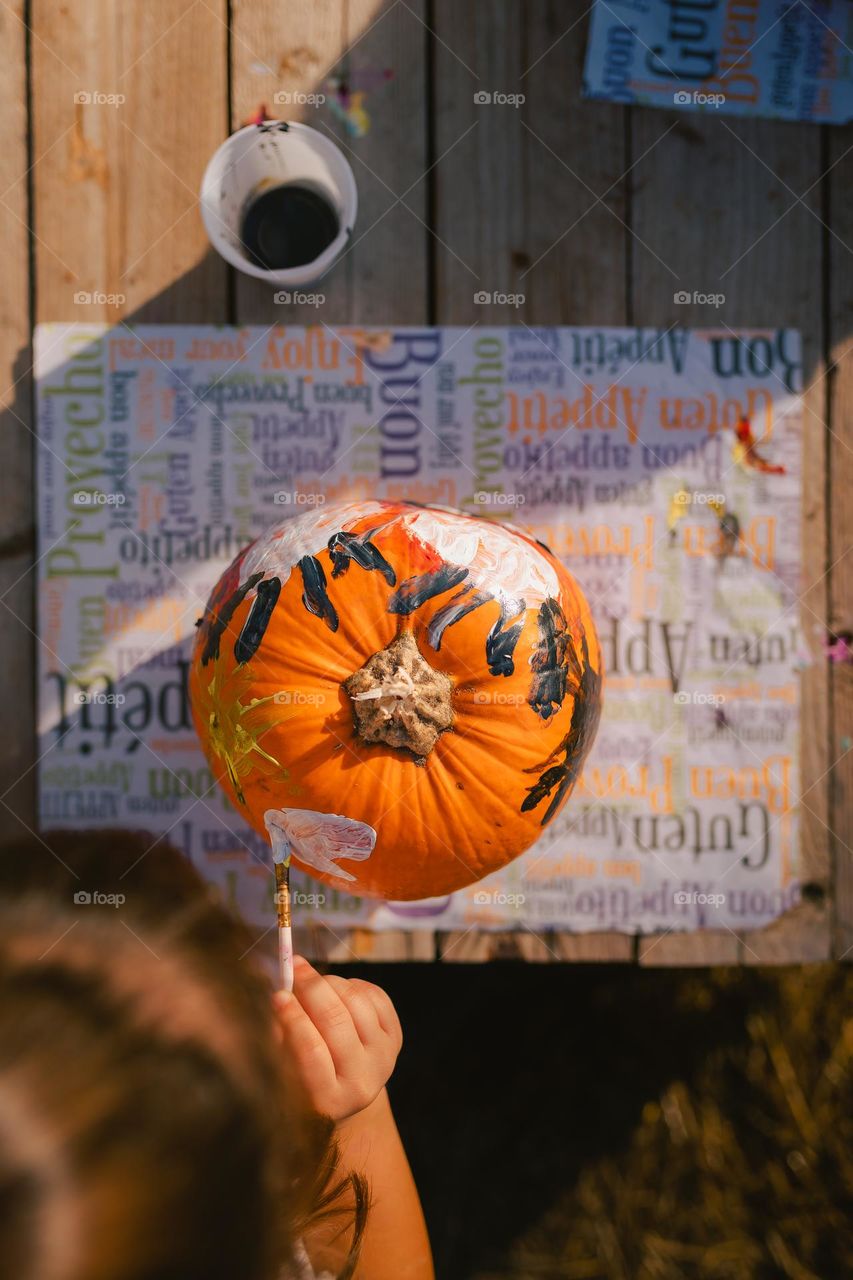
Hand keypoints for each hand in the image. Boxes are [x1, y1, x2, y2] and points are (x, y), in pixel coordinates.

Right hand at [273, 955, 402, 1120]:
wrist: (342, 1090)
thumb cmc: (302, 1077)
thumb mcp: (284, 1068)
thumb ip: (280, 1036)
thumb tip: (281, 993)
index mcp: (327, 1100)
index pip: (311, 1051)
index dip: (293, 1018)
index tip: (278, 994)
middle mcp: (361, 1083)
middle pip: (336, 1021)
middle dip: (311, 987)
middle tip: (294, 966)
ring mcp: (383, 1060)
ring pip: (357, 1002)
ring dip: (331, 981)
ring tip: (312, 979)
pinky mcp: (395, 1040)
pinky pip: (376, 996)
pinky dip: (354, 984)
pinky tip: (337, 988)